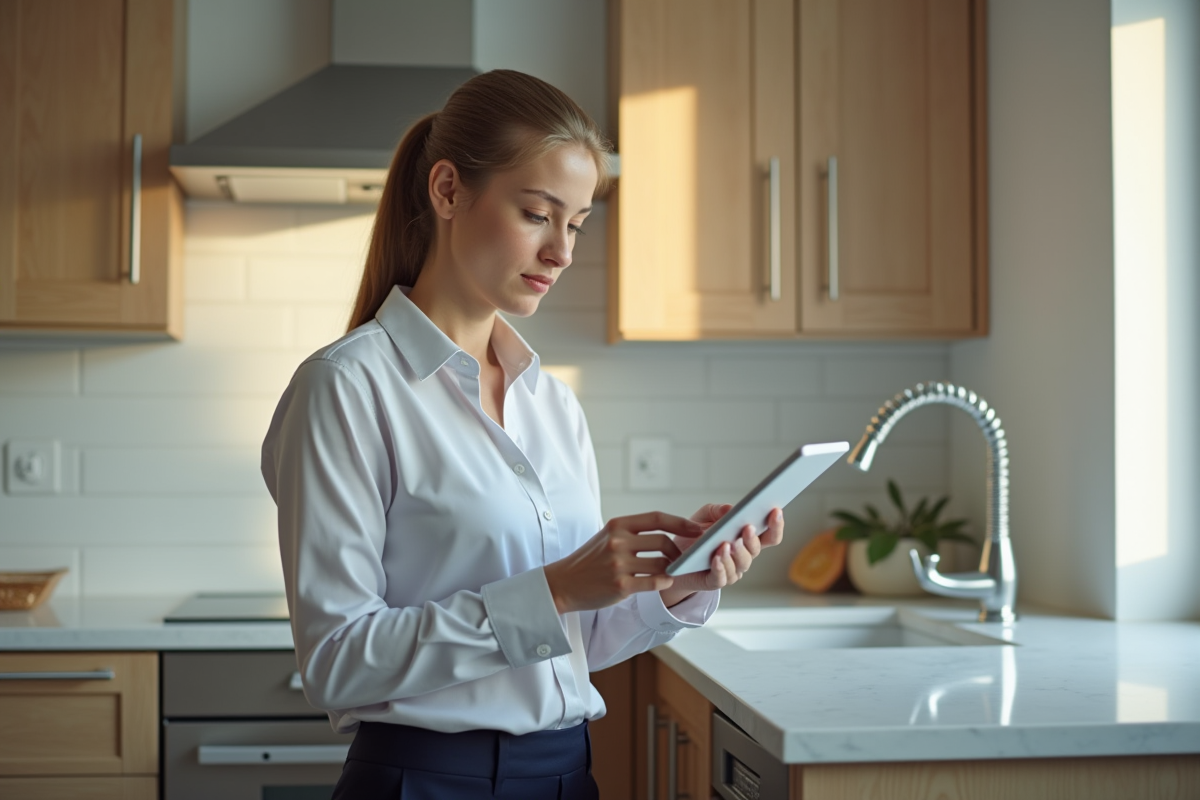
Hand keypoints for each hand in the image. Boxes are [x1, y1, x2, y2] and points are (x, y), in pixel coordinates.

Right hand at [544, 512, 703, 613]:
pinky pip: (655, 582)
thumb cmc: (590, 560)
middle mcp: (618, 541)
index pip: (657, 518)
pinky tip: (664, 582)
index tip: (697, 529)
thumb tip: (669, 532)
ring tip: (671, 572)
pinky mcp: (620, 585)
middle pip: (664, 542)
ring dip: (672, 569)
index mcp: (617, 524)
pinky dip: (664, 582)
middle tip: (682, 559)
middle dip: (678, 551)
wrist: (563, 583)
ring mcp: (619, 564)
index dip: (681, 522)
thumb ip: (634, 532)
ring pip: (662, 564)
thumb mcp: (608, 536)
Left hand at [659, 504, 785, 606]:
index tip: (776, 510)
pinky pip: (721, 577)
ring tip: (728, 543)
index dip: (776, 526)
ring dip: (736, 553)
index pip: (769, 536)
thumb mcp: (703, 516)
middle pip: (755, 550)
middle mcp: (742, 557)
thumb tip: (731, 509)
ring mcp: (731, 571)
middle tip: (747, 527)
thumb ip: (717, 510)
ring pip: (741, 565)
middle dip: (752, 539)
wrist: (672, 558)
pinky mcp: (714, 582)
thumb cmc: (694, 536)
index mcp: (746, 540)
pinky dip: (720, 567)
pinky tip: (716, 557)